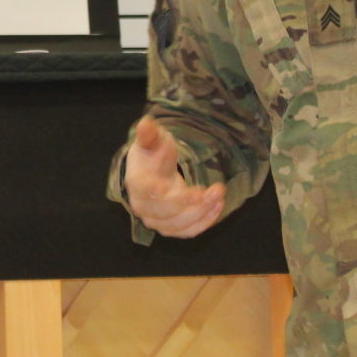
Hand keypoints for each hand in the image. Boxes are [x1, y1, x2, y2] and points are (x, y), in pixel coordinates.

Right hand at [122, 116, 227, 238]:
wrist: (152, 172)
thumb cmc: (153, 155)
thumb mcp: (152, 141)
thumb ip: (149, 134)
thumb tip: (146, 123)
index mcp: (137, 184)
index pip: (148, 192)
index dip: (164, 193)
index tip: (185, 188)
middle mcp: (143, 207)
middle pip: (166, 212)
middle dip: (192, 203)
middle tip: (215, 189)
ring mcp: (156, 220)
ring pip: (179, 225)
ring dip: (202, 213)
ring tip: (219, 195)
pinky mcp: (170, 228)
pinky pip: (187, 232)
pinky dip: (204, 222)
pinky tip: (217, 206)